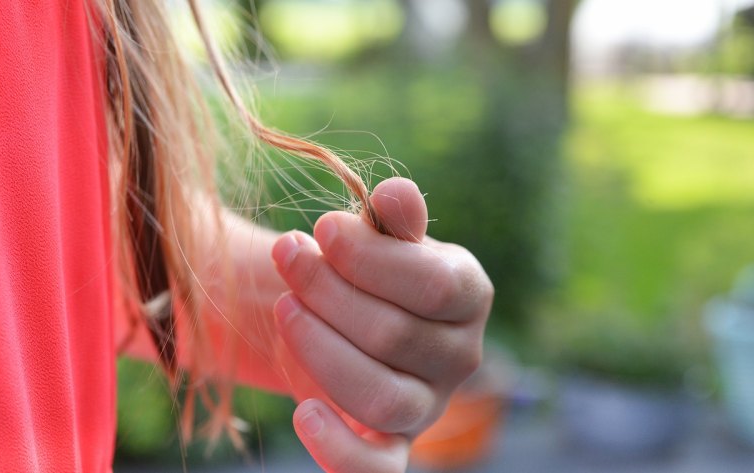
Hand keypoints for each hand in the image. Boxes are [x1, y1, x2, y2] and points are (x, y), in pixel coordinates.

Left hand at [271, 177, 492, 471]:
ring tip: (285, 309)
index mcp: (468, 295)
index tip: (321, 229)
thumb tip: (395, 193)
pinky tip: (303, 414)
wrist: (347, 315)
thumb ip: (393, 220)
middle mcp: (460, 356)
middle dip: (327, 291)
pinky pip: (379, 470)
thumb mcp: (382, 237)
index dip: (369, 258)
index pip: (433, 285)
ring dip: (320, 350)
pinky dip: (340, 451)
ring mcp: (427, 406)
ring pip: (381, 397)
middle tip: (287, 256)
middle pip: (394, 335)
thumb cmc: (368, 269)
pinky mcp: (392, 444)